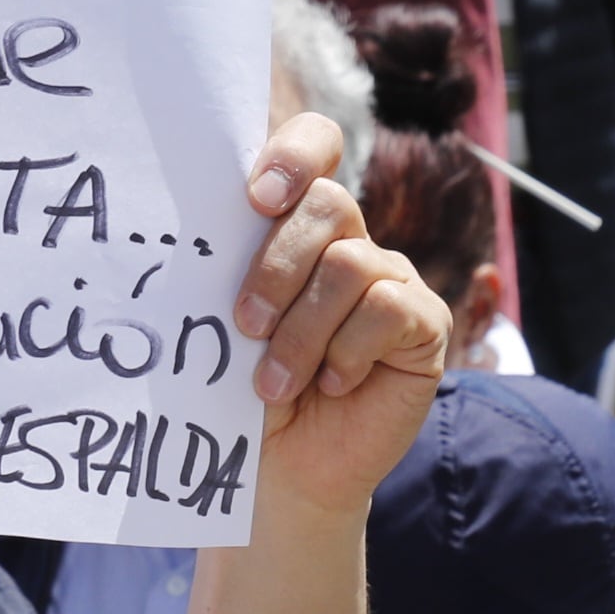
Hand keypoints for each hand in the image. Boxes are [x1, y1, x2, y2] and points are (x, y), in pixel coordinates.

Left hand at [230, 114, 448, 515]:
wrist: (276, 468)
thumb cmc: (236, 390)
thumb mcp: (221, 321)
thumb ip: (224, 266)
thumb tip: (191, 228)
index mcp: (295, 224)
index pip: (314, 145)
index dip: (294, 154)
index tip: (256, 197)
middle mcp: (349, 240)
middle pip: (327, 204)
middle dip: (276, 266)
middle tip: (245, 325)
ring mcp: (391, 278)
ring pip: (350, 264)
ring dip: (301, 330)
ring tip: (274, 382)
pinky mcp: (423, 323)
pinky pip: (387, 309)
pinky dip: (345, 352)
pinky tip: (329, 384)